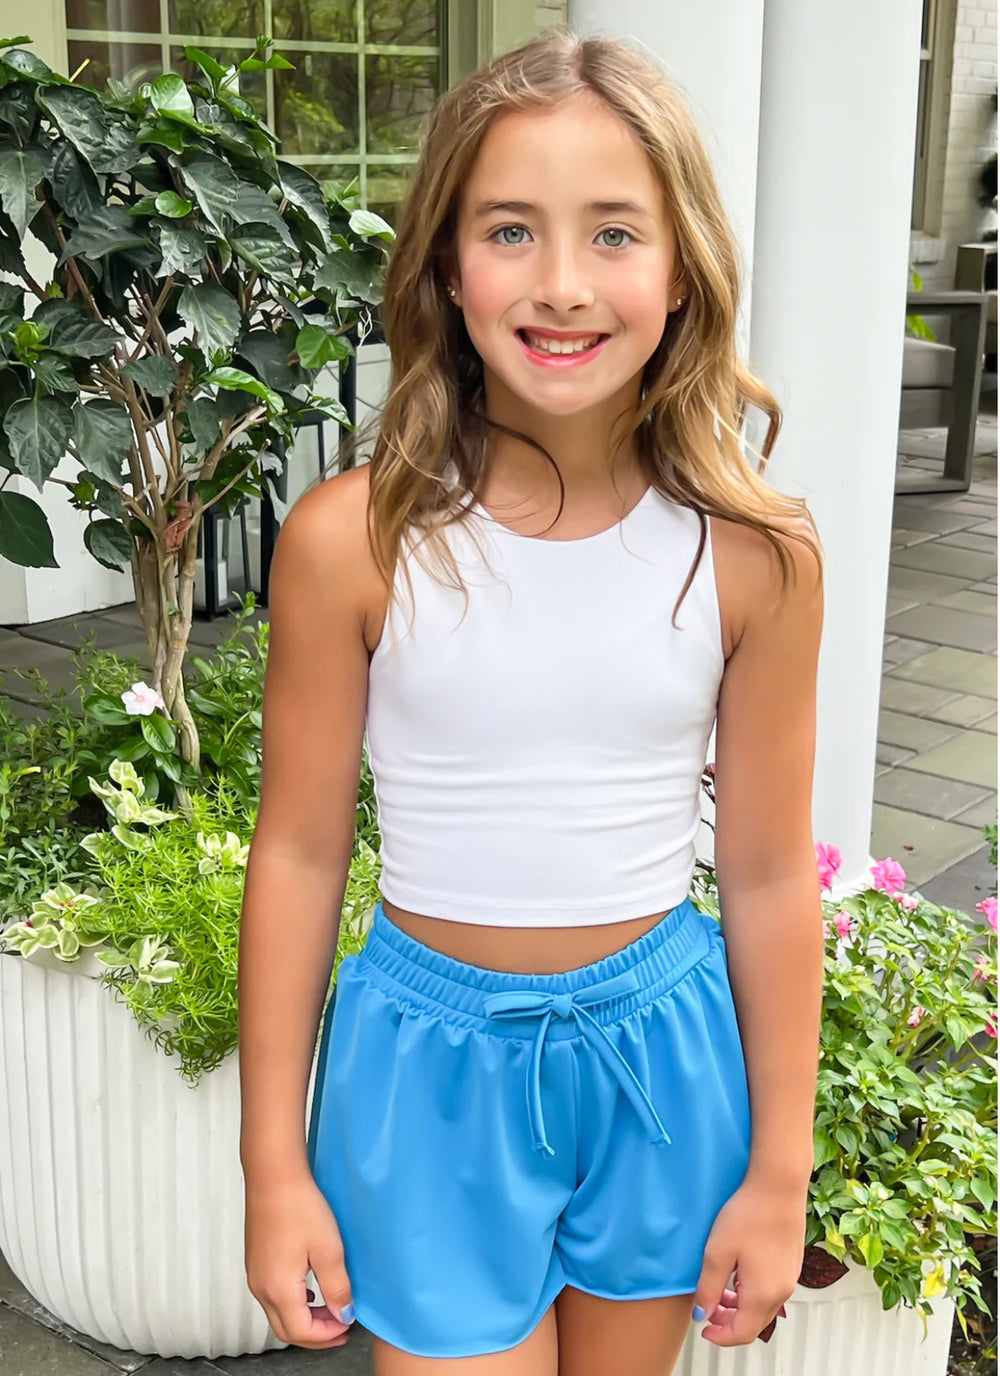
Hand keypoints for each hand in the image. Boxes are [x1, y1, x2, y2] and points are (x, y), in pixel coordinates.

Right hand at [244, 1169, 355, 1349]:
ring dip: (304, 1318)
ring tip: (329, 1308)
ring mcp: (255, 1275)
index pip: (301, 1332)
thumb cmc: (299, 1206)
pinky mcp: (255, 1262)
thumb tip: (343, 1314)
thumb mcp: (329, 1249)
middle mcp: (261, 1288)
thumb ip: (337, 1287)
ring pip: (278, 1314)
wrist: (273, 1176)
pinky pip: (273, 1296)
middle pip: (286, 1330)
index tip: (347, 1327)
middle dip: (315, 1334)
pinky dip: (293, 1303)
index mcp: (278, 1289)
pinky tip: (310, 1289)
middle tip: (340, 1327)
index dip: (326, 1336)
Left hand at [691, 1176, 805, 1345]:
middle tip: (707, 1307)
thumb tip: (702, 1314)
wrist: (778, 1187)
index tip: (703, 1327)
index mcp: (762, 1295)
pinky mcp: (792, 1264)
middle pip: (754, 1323)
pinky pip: (771, 1290)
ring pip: (762, 1306)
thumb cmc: (747, 1216)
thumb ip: (708, 1287)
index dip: (720, 1336)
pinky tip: (738, 1272)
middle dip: (729, 1321)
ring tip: (719, 1288)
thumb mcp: (718, 1252)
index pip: (742, 1333)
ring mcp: (790, 1278)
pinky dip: (752, 1292)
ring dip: (740, 1306)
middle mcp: (781, 1292)